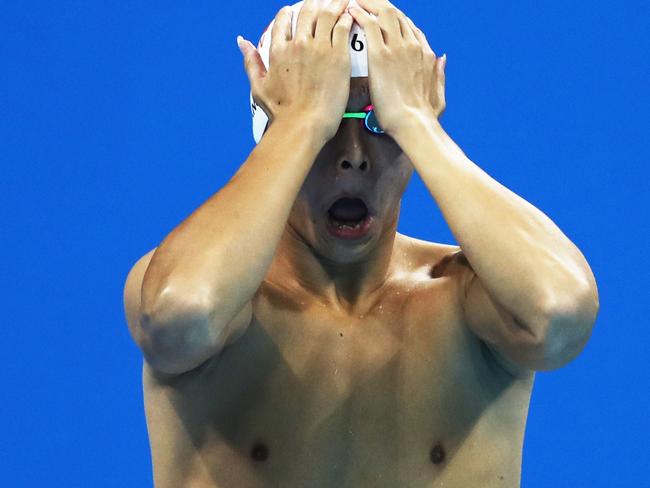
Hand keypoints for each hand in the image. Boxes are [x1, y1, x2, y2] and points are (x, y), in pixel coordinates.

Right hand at [237, 0, 353, 140]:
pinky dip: (346, 18)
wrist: (303, 124)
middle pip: (307, 13)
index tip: (294, 11)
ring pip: (326, 15)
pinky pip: (343, 28)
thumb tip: (242, 41)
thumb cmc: (282, 112)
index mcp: (278, 51)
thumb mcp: (259, 86)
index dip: (288, 13)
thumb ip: (251, 61)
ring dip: (334, 4)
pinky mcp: (338, 56)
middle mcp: (298, 45)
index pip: (283, 22)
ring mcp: (319, 48)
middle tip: (321, 0)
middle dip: (314, 3)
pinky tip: (349, 15)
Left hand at [347, 0, 445, 134]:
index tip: (384, 16)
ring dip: (369, 4)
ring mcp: (398, 48)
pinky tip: (351, 10)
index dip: (396, 18)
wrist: (413, 124)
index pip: (411, 27)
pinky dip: (360, 14)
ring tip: (355, 1)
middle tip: (366, 2)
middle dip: (380, 5)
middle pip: (396, 14)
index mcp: (426, 55)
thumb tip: (443, 58)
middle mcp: (413, 46)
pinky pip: (370, 26)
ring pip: (384, 13)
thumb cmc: (422, 116)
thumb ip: (440, 73)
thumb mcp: (438, 94)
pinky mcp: (381, 56)